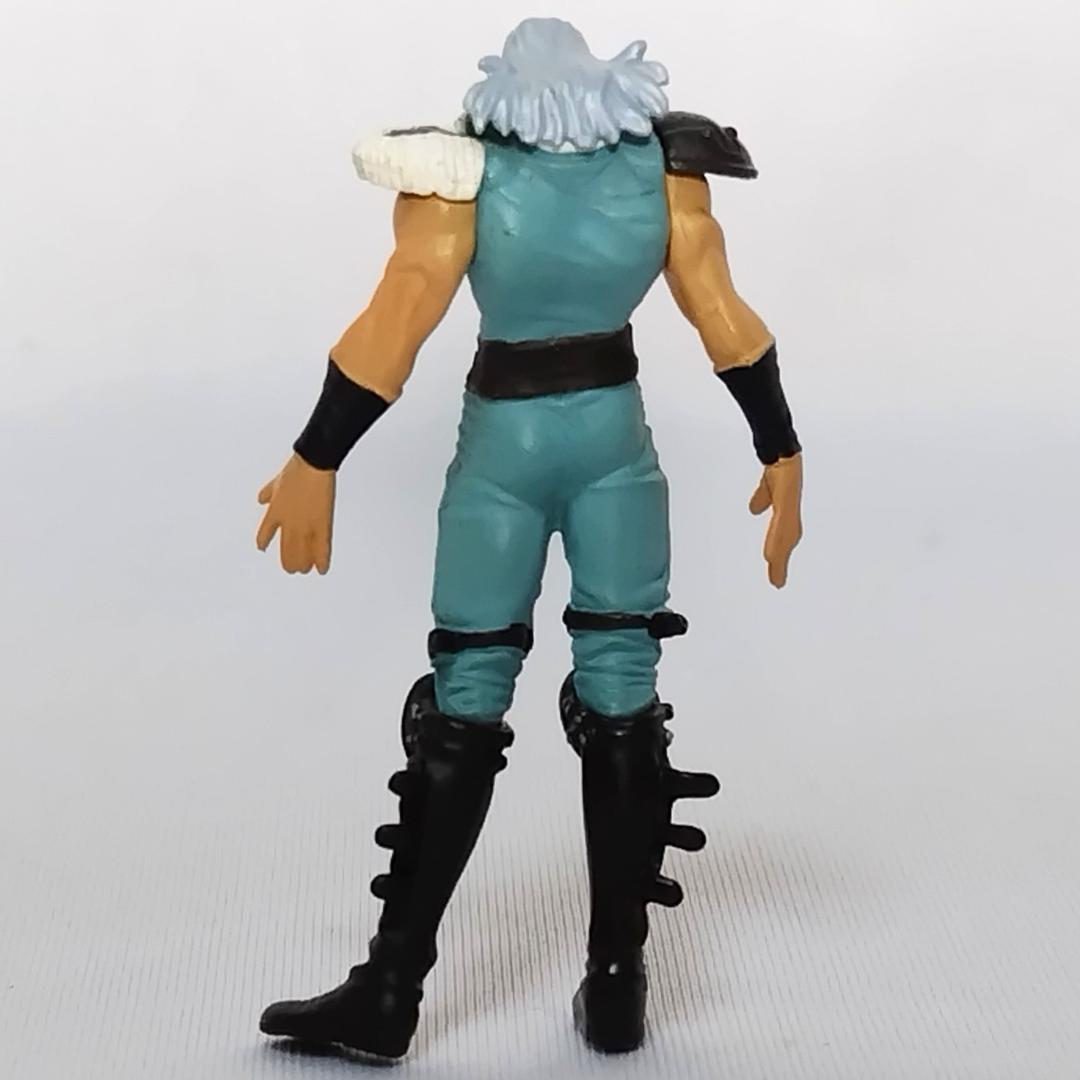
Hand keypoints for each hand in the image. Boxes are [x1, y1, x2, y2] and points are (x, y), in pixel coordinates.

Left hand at [256, 453, 335, 573]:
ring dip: (302, 564)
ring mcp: (305, 526)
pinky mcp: (322, 525)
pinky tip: (321, 570)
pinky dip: (321, 560)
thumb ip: (268, 493)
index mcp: (275, 512)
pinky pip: (321, 548)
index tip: (262, 548)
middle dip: (288, 561)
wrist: (312, 466)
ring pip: (302, 553)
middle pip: (286, 550)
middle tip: (291, 568)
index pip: (264, 533)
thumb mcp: (276, 482)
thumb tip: (261, 498)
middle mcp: (288, 523)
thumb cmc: (296, 470)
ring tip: (304, 570)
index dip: (263, 542)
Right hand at [748, 453, 802, 587]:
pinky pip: (782, 524)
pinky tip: (774, 553)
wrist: (782, 453)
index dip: (781, 556)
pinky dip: (778, 540)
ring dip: (779, 557)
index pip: (783, 538)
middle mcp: (791, 514)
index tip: (777, 573)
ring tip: (775, 575)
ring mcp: (790, 508)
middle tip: (777, 584)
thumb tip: (754, 510)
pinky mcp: (788, 502)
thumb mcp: (766, 488)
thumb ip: (762, 498)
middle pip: (785, 543)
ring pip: (784, 538)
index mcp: (787, 512)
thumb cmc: (779, 468)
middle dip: (781, 564)